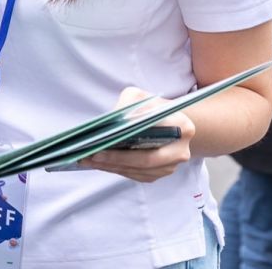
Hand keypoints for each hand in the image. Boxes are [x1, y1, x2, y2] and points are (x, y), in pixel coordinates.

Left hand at [79, 87, 195, 182]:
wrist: (167, 120)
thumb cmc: (150, 106)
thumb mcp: (139, 96)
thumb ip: (127, 104)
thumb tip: (112, 122)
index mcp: (182, 127)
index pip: (153, 137)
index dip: (130, 140)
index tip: (103, 141)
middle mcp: (181, 151)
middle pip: (146, 160)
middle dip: (116, 159)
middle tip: (92, 155)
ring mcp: (172, 165)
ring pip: (139, 171)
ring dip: (112, 167)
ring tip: (89, 160)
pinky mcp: (161, 173)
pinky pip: (138, 175)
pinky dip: (118, 170)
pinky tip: (100, 164)